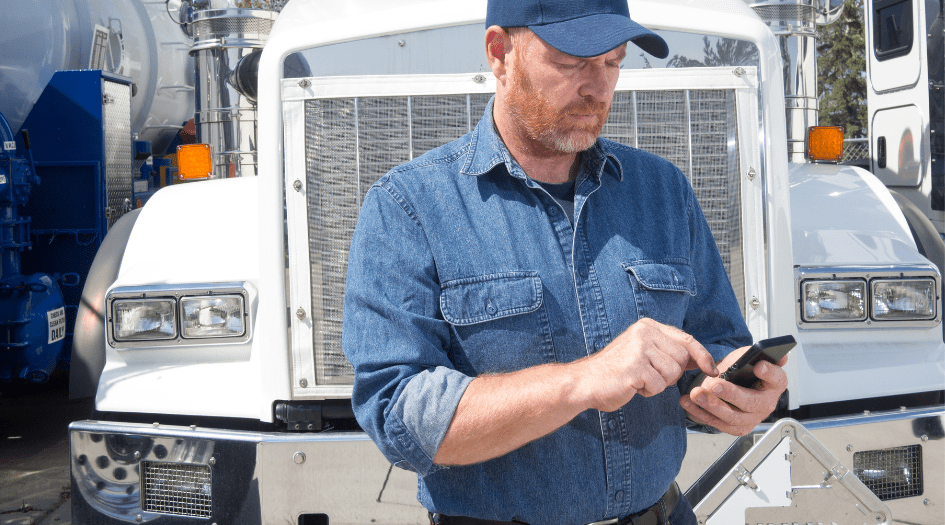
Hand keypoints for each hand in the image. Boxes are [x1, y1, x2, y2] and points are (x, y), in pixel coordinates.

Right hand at [576, 318, 718, 412]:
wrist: (585, 382)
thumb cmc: (616, 371)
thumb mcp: (644, 353)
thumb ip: (669, 352)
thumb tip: (701, 359)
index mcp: (647, 326)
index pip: (686, 339)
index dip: (703, 356)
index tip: (713, 371)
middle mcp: (644, 332)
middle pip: (681, 359)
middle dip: (671, 374)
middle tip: (649, 376)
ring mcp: (638, 349)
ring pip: (671, 373)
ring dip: (658, 384)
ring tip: (638, 380)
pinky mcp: (634, 367)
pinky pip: (657, 385)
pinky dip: (648, 391)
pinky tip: (632, 386)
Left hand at [680, 346, 787, 435]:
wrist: (732, 384)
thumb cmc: (742, 370)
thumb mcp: (744, 357)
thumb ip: (749, 355)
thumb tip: (756, 354)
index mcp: (774, 383)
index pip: (777, 378)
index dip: (769, 373)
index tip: (758, 366)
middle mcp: (766, 403)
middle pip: (751, 402)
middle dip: (731, 394)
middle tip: (715, 385)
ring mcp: (752, 418)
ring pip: (732, 416)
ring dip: (711, 406)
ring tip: (696, 394)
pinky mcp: (737, 427)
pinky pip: (718, 423)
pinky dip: (701, 413)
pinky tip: (689, 403)